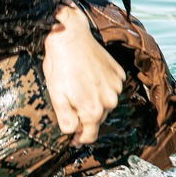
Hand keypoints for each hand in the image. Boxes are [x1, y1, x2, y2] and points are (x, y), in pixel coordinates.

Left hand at [43, 1, 125, 145]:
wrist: (70, 37)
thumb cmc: (60, 66)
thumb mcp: (56, 95)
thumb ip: (66, 118)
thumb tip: (71, 132)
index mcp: (93, 110)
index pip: (90, 136)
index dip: (79, 139)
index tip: (72, 139)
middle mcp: (109, 101)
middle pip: (97, 119)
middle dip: (84, 117)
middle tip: (70, 106)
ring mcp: (116, 87)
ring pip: (104, 104)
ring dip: (93, 101)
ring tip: (78, 87)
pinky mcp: (119, 74)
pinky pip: (110, 88)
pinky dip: (100, 87)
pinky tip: (88, 77)